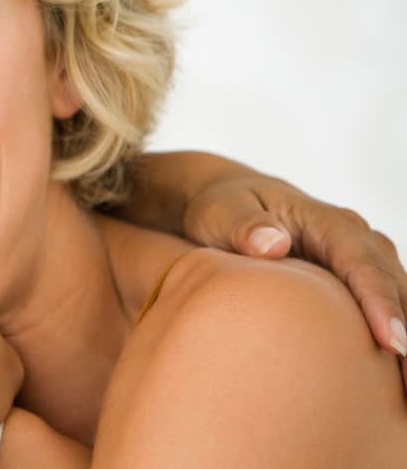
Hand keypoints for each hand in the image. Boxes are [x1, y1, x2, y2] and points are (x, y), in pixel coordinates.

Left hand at [180, 169, 406, 387]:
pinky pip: (385, 314)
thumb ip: (242, 226)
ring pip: (400, 301)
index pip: (361, 261)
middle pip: (393, 286)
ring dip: (406, 346)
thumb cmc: (221, 212)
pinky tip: (393, 383)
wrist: (226, 212)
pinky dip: (392, 347)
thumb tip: (273, 244)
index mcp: (326, 222)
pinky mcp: (354, 289)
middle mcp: (355, 242)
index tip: (391, 341)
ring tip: (406, 395)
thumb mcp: (220, 212)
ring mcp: (359, 266)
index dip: (379, 300)